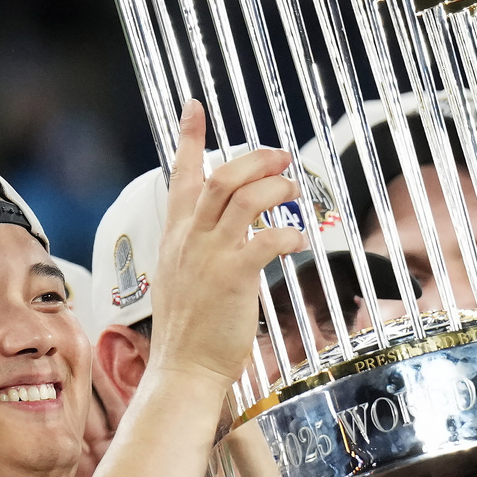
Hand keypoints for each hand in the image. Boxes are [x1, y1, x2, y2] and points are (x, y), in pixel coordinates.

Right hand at [150, 100, 305, 388]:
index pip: (181, 174)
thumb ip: (195, 246)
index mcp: (176, 235)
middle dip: (256, 158)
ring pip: (246, 198)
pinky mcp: (234, 275)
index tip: (195, 108)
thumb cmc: (186, 330)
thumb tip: (217, 230)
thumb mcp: (180, 276)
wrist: (182, 368)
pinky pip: (268, 239)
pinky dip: (289, 234)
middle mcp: (190, 237)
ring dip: (277, 188)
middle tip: (282, 155)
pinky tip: (300, 239)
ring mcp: (210, 254)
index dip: (190, 138)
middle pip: (223, 176)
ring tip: (295, 190)